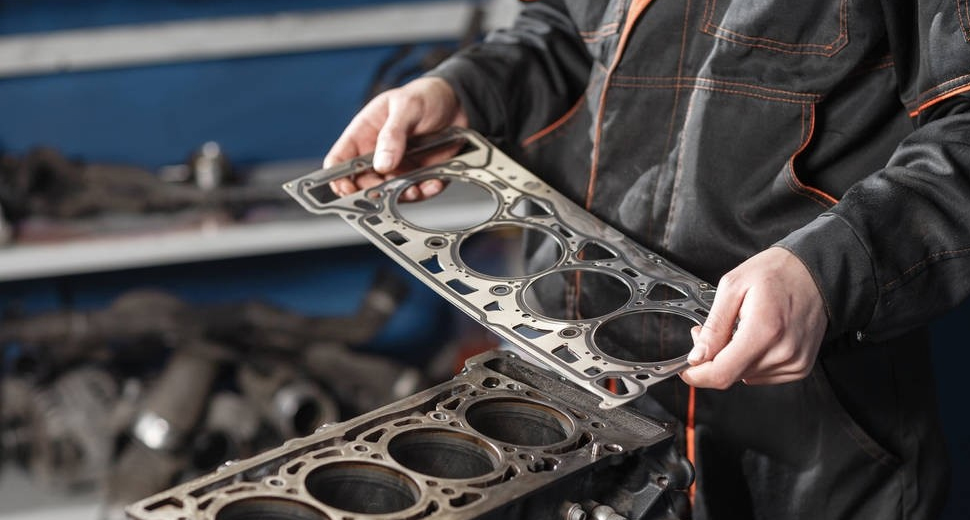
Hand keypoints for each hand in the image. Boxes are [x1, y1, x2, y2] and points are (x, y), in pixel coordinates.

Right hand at [324, 77, 468, 200]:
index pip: (339, 160)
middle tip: (385, 191)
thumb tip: (381, 163)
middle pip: (363, 183)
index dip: (337, 177)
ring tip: (413, 189)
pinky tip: (432, 182)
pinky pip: (418, 191)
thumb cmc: (425, 96)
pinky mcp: (418, 174)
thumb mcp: (407, 107)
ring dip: (401, 195)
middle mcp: (377, 153)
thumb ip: (392, 134)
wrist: (457, 102)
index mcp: (364, 133)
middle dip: (373, 192)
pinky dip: (425, 191)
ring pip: (390, 192)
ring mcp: (398, 166)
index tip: (346, 188)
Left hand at [680, 247, 827, 387]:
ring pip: (746, 376)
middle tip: (713, 332)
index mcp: (764, 330)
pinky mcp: (801, 367)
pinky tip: (758, 338)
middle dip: (714, 358)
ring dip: (734, 359)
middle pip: (732, 375)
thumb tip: (697, 357)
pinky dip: (753, 361)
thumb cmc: (777, 272)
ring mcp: (795, 362)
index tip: (687, 371)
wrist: (816, 272)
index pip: (723, 373)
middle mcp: (783, 351)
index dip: (698, 376)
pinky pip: (764, 375)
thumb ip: (714, 326)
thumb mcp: (733, 287)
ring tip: (740, 330)